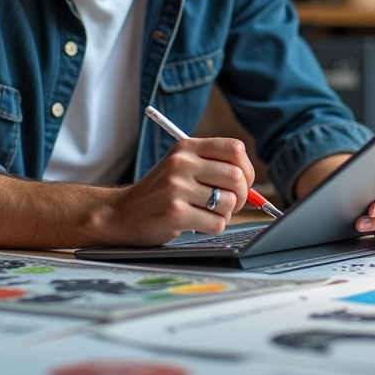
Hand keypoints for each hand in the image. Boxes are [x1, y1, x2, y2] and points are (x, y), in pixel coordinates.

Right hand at [104, 137, 254, 245]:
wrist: (122, 213)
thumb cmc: (159, 192)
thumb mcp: (180, 166)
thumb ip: (213, 166)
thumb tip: (252, 183)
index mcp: (186, 147)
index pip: (234, 148)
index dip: (247, 169)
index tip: (244, 182)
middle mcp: (182, 164)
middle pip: (236, 177)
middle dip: (242, 195)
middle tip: (232, 203)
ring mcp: (177, 188)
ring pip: (229, 202)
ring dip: (226, 213)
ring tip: (208, 213)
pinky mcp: (175, 213)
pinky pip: (217, 223)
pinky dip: (213, 227)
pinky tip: (197, 223)